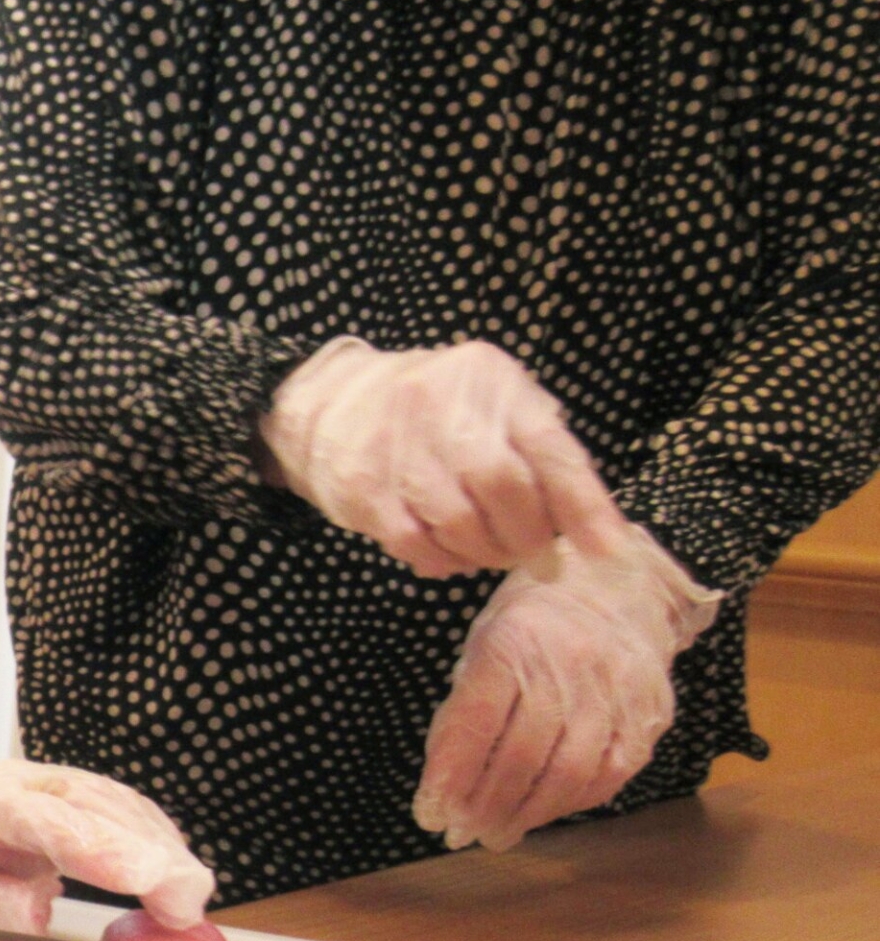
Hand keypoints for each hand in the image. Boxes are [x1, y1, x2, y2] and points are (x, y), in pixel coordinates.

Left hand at [0, 760, 214, 932]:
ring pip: (111, 803)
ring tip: (192, 897)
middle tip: (188, 899)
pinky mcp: (66, 802)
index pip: (34, 817)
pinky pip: (117, 812)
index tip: (140, 875)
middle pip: (88, 805)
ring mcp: (42, 787)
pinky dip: (151, 841)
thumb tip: (36, 912)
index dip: (91, 843)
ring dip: (158, 846)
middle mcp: (11, 783)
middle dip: (144, 848)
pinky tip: (174, 873)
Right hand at [262, 336, 624, 575]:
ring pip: (460, 522)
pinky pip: (415, 542)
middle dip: (529, 536)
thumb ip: (539, 449)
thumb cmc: (436, 409)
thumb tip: (590, 526)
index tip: (608, 550)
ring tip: (489, 553)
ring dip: (485, 553)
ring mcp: (396, 444)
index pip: (548, 446)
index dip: (583, 504)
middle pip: (504, 487)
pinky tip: (448, 555)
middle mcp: (441, 403)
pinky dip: (442, 560)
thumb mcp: (493, 403)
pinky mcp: (362, 485)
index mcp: (490, 380)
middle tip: (537, 557)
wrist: (332, 401)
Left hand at [414, 527, 720, 851]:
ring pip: (567, 774)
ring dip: (526, 814)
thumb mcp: (483, 645)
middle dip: (485, 806)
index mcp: (513, 642)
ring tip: (496, 834)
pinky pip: (608, 775)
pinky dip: (569, 802)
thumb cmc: (533, 621)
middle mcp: (568, 666)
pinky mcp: (647, 715)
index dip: (450, 776)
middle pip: (522, 756)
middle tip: (462, 834)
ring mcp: (615, 693)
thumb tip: (441, 785)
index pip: (476, 723)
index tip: (429, 814)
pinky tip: (541, 812)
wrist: (620, 585)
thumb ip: (463, 709)